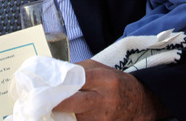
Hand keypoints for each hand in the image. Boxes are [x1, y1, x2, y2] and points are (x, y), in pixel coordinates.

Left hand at [53, 60, 167, 120]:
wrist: (140, 104)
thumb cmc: (117, 84)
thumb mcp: (103, 70)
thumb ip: (81, 69)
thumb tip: (58, 73)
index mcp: (105, 79)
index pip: (77, 79)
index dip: (61, 82)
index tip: (47, 85)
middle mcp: (104, 99)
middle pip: (72, 101)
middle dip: (56, 102)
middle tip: (45, 101)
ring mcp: (103, 117)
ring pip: (74, 116)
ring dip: (65, 113)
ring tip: (60, 107)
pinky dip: (75, 120)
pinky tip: (73, 116)